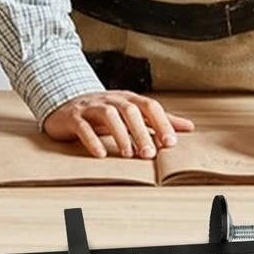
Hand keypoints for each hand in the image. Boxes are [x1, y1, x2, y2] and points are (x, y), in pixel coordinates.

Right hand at [43, 91, 194, 158]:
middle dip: (142, 132)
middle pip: (130, 110)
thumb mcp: (132, 114)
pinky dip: (92, 139)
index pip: (149, 106)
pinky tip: (101, 154)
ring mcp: (91, 107)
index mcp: (127, 99)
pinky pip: (83, 126)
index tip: (171, 143)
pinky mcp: (74, 118)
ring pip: (108, 115)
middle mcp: (111, 100)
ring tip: (128, 154)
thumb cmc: (104, 113)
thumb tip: (189, 127)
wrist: (65, 105)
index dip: (161, 123)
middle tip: (150, 154)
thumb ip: (158, 121)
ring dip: (120, 134)